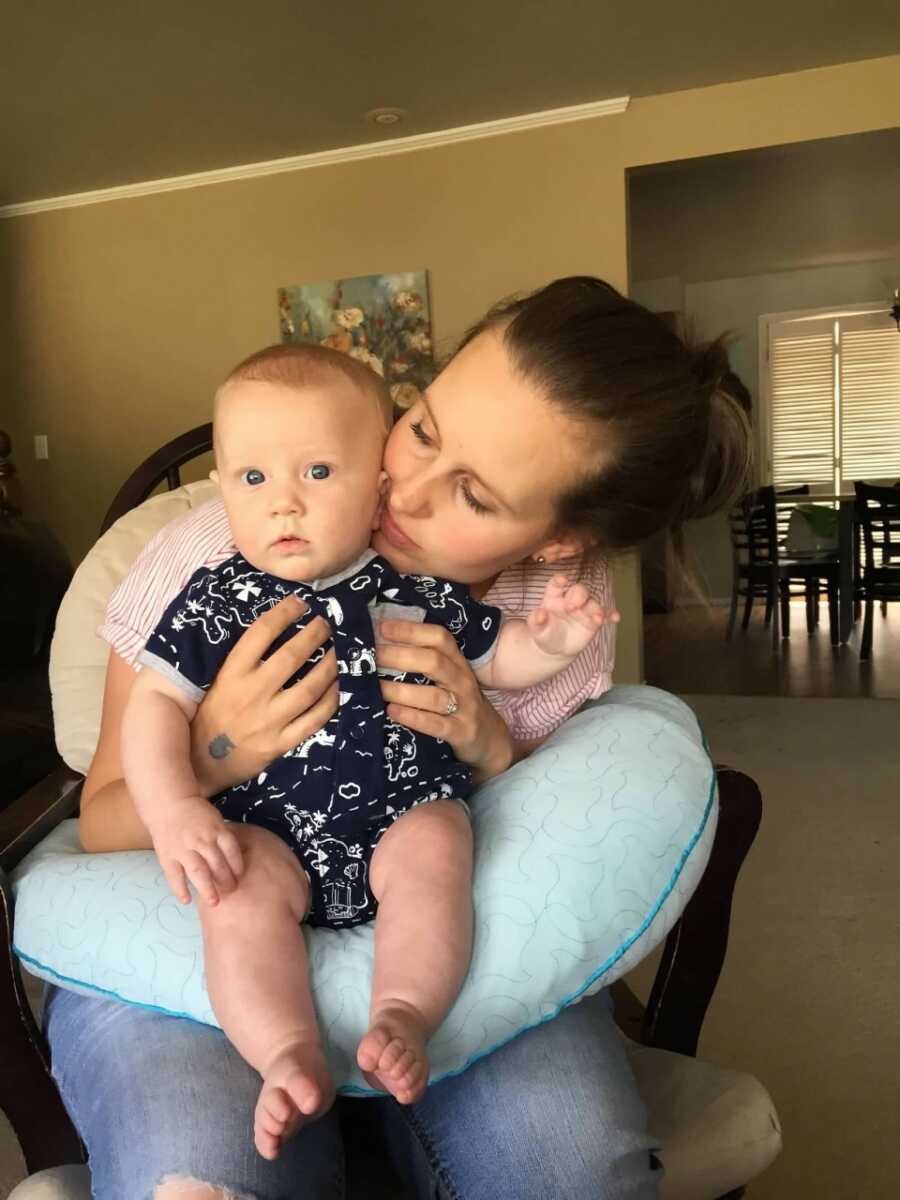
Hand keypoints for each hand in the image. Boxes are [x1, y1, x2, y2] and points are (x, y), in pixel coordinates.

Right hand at [149, 796, 243, 905]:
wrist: (169, 803)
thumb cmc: (197, 813)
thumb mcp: (216, 819)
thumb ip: (224, 838)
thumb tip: (237, 859)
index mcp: (217, 830)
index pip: (231, 851)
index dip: (237, 866)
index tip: (240, 877)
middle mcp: (202, 840)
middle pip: (217, 864)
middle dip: (226, 880)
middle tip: (231, 891)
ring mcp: (183, 849)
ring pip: (198, 871)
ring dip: (207, 888)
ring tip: (214, 902)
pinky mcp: (167, 856)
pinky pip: (174, 875)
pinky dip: (180, 889)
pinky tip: (187, 900)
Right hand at [190, 595, 338, 794]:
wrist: (198, 764)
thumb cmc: (208, 715)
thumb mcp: (214, 681)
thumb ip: (239, 659)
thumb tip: (271, 626)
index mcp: (230, 674)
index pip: (261, 633)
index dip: (284, 613)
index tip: (300, 603)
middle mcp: (251, 694)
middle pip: (292, 656)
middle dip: (315, 634)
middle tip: (326, 624)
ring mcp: (267, 720)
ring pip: (310, 687)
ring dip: (329, 666)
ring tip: (337, 653)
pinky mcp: (280, 744)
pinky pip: (314, 719)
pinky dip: (330, 700)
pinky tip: (336, 687)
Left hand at [375, 620, 512, 784]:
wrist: (491, 741)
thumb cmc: (459, 703)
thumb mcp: (449, 678)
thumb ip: (424, 662)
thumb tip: (382, 644)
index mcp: (457, 662)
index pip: (439, 637)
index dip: (411, 630)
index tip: (383, 627)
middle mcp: (462, 681)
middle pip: (434, 661)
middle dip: (400, 656)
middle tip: (372, 656)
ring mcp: (464, 707)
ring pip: (432, 695)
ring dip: (400, 690)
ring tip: (376, 686)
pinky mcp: (461, 732)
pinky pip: (435, 724)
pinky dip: (412, 717)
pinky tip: (391, 711)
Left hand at [526, 574, 619, 657]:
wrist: (555, 648)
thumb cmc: (544, 633)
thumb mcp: (536, 629)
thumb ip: (535, 621)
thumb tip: (539, 613)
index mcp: (554, 597)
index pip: (557, 584)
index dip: (559, 580)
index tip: (562, 580)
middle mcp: (571, 600)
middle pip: (579, 590)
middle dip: (578, 596)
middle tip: (572, 608)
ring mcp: (584, 610)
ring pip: (593, 603)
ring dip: (596, 608)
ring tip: (597, 617)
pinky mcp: (593, 621)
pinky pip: (605, 615)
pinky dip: (610, 615)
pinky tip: (615, 618)